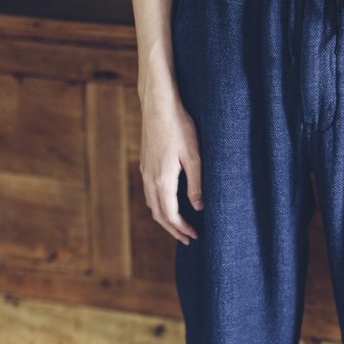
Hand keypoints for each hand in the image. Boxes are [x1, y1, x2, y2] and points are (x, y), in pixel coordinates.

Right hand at [139, 88, 202, 244]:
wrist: (158, 104)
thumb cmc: (179, 126)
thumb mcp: (194, 157)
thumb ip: (196, 184)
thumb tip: (198, 208)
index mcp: (162, 180)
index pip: (170, 215)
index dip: (182, 229)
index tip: (195, 236)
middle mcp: (150, 179)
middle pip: (158, 214)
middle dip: (173, 229)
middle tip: (188, 239)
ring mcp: (145, 171)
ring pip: (152, 204)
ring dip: (165, 219)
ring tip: (179, 227)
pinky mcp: (145, 164)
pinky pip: (149, 193)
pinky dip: (159, 205)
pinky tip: (169, 204)